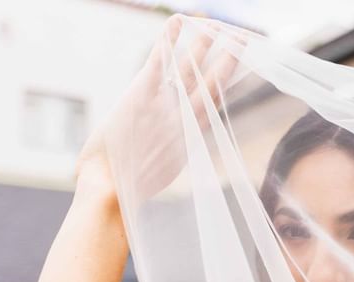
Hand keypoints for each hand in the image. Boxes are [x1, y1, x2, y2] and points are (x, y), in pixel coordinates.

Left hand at [75, 14, 240, 203]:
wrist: (111, 188)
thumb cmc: (128, 187)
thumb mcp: (161, 174)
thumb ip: (170, 157)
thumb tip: (173, 152)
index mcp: (188, 136)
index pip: (212, 104)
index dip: (224, 84)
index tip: (237, 70)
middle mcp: (182, 118)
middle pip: (211, 83)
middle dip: (228, 60)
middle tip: (242, 41)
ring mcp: (163, 106)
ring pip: (190, 69)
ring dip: (204, 46)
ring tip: (216, 26)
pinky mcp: (142, 96)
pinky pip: (159, 62)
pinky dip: (169, 40)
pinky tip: (179, 21)